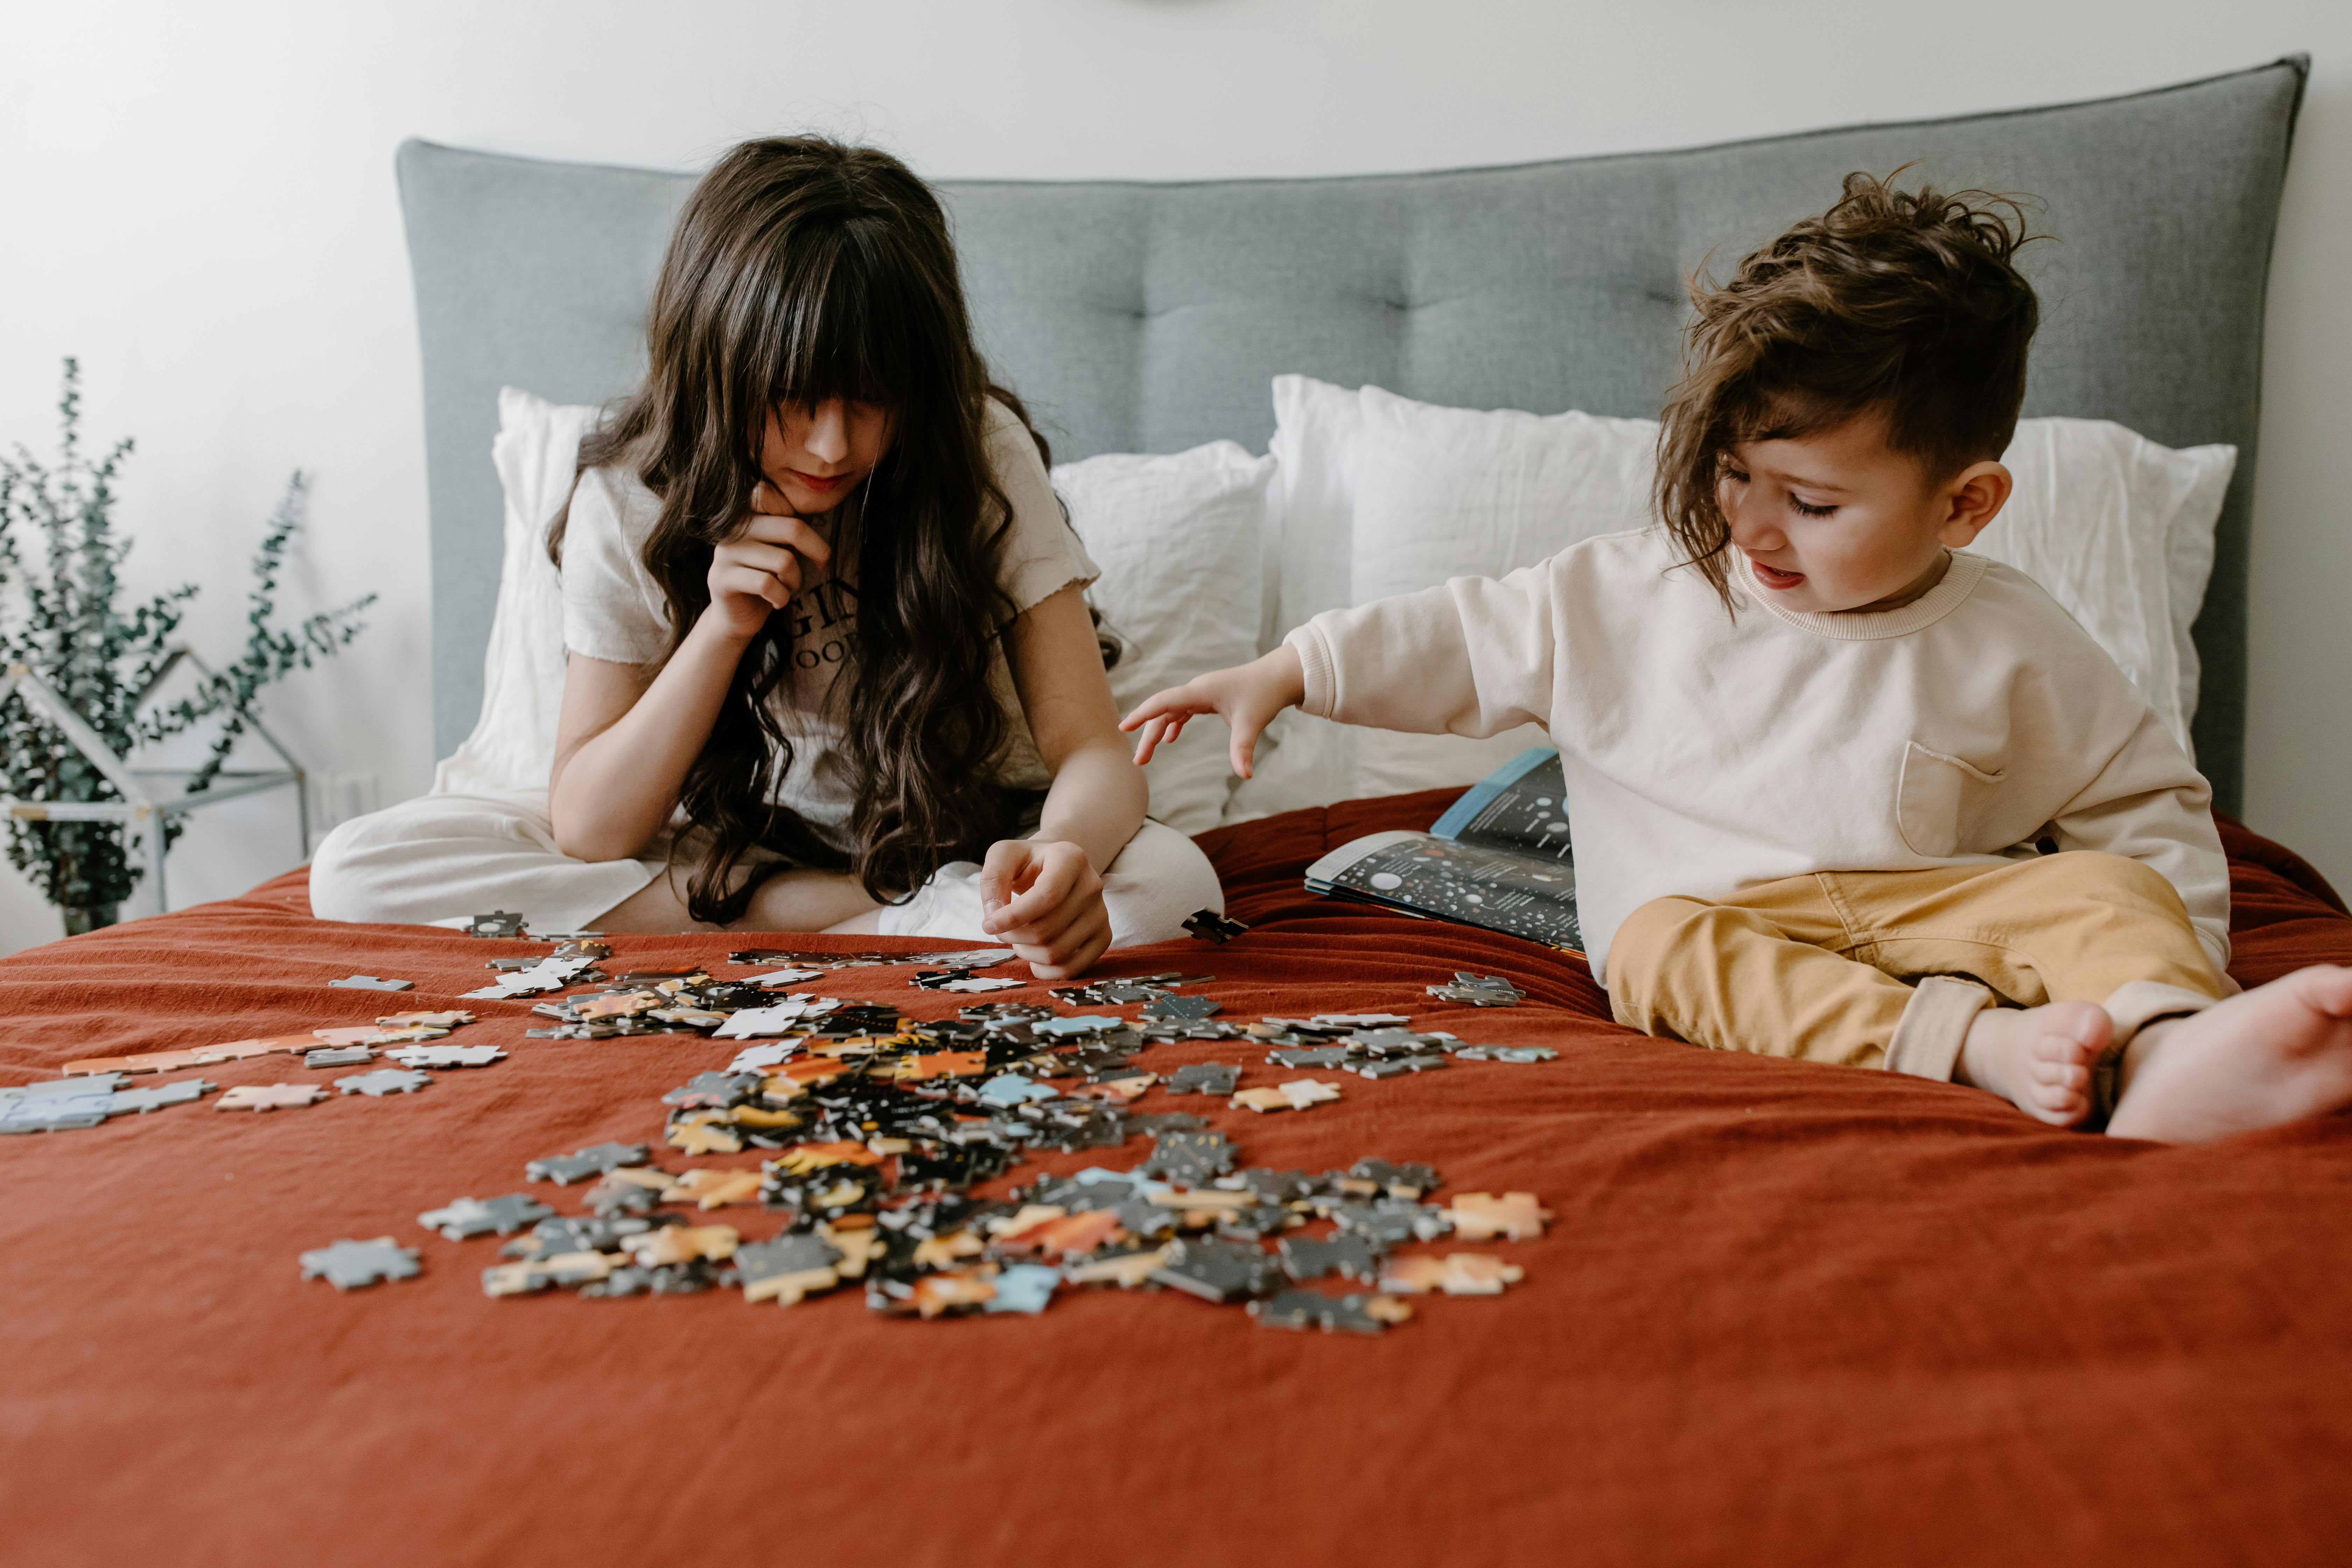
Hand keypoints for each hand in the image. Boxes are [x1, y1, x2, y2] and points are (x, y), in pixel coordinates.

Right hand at [700, 481, 832, 641]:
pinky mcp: (721, 579)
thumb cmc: (767, 576)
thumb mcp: (784, 545)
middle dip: (817, 551)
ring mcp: (724, 552)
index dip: (800, 519)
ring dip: (796, 581)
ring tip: (788, 588)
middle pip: (792, 528)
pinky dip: (782, 597)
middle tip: (820, 566)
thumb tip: (816, 505)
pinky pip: (767, 584)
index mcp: (747, 514)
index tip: (807, 543)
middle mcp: (732, 528)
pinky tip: (777, 601)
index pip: (772, 494)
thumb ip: (793, 523)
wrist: (738, 616)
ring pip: (783, 561)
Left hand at [976, 838, 1110, 978]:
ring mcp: (1100, 913)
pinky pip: (1072, 969)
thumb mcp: (1003, 856)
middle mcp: (1092, 885)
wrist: (1054, 868)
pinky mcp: (1103, 936)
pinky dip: (1045, 971)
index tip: (988, 924)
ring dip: (1026, 952)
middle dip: (1014, 935)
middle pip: (1047, 929)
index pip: (1047, 895)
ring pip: (1057, 953)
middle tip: (1002, 928)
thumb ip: (992, 879)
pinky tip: (1033, 956)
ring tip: (1019, 937)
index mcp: (1071, 858)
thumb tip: (994, 917)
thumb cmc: (1026, 863)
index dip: (1014, 916)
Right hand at [1118, 645, 1304, 779]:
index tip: (1124, 728)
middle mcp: (1197, 689)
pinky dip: (1173, 724)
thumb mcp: (1252, 723)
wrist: (1279, 677)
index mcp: (1201, 691)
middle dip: (1148, 735)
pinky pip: (1182, 710)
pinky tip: (1169, 739)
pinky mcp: (1208, 698)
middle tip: (1138, 761)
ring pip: (1171, 712)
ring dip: (1157, 732)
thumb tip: (1245, 775)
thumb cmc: (1264, 694)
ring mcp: (1201, 693)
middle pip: (1163, 711)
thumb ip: (1243, 749)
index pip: (1163, 702)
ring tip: (1147, 756)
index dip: (1142, 714)